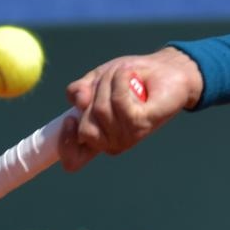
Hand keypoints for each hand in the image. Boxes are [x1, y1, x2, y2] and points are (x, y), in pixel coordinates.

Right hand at [57, 47, 203, 168]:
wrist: (165, 68)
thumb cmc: (130, 77)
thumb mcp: (95, 80)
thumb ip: (79, 91)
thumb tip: (77, 101)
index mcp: (98, 137)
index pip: (73, 160)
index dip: (65, 143)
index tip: (70, 118)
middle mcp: (113, 142)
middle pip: (85, 130)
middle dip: (90, 97)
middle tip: (106, 81)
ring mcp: (129, 136)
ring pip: (101, 111)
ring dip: (107, 83)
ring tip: (123, 74)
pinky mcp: (143, 123)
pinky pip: (120, 103)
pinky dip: (120, 81)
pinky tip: (130, 73)